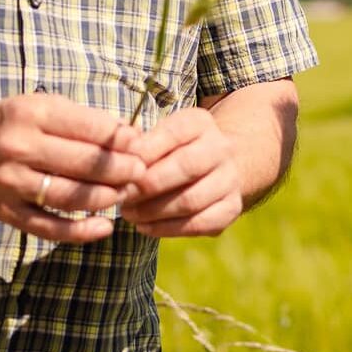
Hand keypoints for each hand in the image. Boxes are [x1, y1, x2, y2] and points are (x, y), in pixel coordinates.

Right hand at [0, 93, 144, 241]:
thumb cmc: (9, 125)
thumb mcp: (40, 107)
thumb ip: (83, 120)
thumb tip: (132, 137)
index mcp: (31, 114)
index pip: (89, 128)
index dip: (122, 140)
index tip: (142, 146)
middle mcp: (19, 147)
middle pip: (84, 164)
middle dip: (121, 170)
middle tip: (141, 173)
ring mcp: (11, 182)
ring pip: (71, 197)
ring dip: (106, 198)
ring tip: (125, 194)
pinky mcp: (6, 212)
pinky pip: (49, 228)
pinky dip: (80, 232)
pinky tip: (105, 227)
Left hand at [122, 106, 244, 236]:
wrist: (216, 166)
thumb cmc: (172, 150)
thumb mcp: (159, 136)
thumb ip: (139, 144)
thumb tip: (119, 159)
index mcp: (200, 123)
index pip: (173, 133)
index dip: (144, 152)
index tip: (121, 168)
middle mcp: (221, 148)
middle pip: (186, 166)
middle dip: (148, 185)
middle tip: (122, 195)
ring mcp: (230, 180)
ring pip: (191, 200)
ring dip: (153, 211)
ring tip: (129, 214)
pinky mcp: (232, 209)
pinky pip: (198, 224)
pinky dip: (167, 229)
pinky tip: (145, 227)